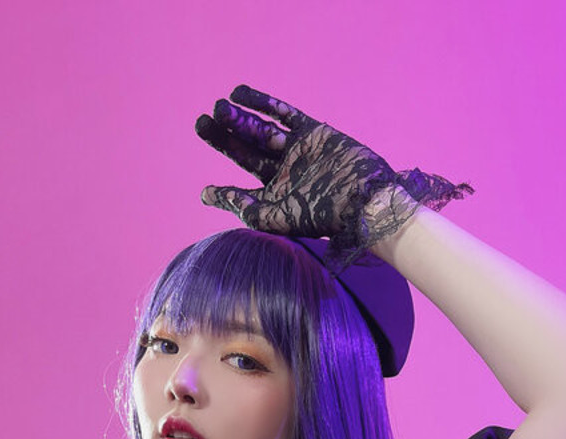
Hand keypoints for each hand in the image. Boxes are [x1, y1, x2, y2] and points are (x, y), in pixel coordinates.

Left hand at [195, 85, 472, 270]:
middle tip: (202, 123)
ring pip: (259, 130)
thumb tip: (204, 195)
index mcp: (276, 199)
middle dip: (223, 138)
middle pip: (245, 152)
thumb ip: (242, 206)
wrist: (363, 200)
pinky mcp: (311, 132)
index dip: (223, 193)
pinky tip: (238, 93)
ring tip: (219, 108)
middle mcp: (284, 174)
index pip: (242, 193)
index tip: (206, 191)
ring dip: (238, 118)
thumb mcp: (275, 218)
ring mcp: (297, 150)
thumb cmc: (321, 217)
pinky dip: (261, 103)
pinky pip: (282, 113)